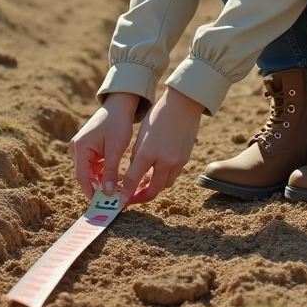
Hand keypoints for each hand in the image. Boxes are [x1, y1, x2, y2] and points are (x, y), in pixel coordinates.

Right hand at [69, 92, 138, 200]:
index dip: (90, 192)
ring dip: (99, 182)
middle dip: (95, 188)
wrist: (119, 105)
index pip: (82, 176)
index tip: (100, 205)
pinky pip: (92, 166)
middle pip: (83, 175)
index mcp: (80, 147)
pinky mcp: (87, 148)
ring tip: (112, 193)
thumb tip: (108, 193)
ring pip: (88, 172)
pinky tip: (112, 180)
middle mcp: (76, 148)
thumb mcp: (115, 149)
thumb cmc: (118, 123)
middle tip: (109, 202)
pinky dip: (101, 173)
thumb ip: (110, 172)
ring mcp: (81, 148)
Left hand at [120, 88, 204, 205]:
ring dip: (154, 187)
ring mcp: (177, 161)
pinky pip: (173, 175)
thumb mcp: (142, 136)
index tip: (120, 202)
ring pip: (164, 185)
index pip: (132, 180)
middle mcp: (163, 160)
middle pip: (152, 190)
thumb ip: (137, 156)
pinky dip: (164, 177)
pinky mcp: (185, 159)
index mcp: (147, 152)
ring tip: (145, 185)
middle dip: (141, 198)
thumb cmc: (158, 116)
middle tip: (133, 199)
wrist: (183, 105)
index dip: (125, 193)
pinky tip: (158, 172)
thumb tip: (134, 174)